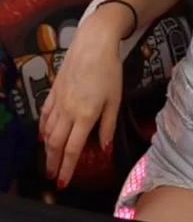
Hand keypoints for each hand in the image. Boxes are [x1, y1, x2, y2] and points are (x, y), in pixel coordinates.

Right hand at [39, 14, 122, 188]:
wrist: (94, 44)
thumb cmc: (109, 69)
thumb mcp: (115, 98)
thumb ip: (108, 124)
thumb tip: (104, 146)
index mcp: (85, 115)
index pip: (73, 149)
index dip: (68, 168)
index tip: (63, 181)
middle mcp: (68, 111)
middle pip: (56, 144)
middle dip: (53, 162)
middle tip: (52, 175)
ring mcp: (59, 101)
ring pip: (48, 131)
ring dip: (47, 147)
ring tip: (49, 158)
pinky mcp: (53, 90)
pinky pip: (45, 114)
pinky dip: (42, 127)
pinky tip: (43, 133)